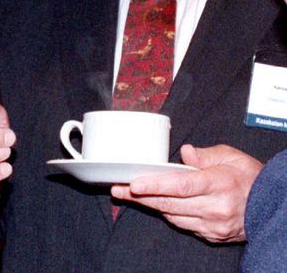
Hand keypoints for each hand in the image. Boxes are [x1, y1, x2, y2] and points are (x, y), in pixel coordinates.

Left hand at [111, 144, 262, 242]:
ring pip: (173, 216)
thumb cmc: (251, 178)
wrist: (274, 206)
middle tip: (117, 188)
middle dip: (140, 197)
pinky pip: (183, 225)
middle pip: (170, 204)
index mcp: (219, 184)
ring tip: (130, 194)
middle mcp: (215, 208)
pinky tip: (158, 204)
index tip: (133, 183)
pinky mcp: (212, 236)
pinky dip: (170, 214)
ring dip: (150, 206)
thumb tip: (184, 152)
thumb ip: (205, 155)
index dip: (155, 185)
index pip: (181, 186)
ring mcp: (213, 226)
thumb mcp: (231, 157)